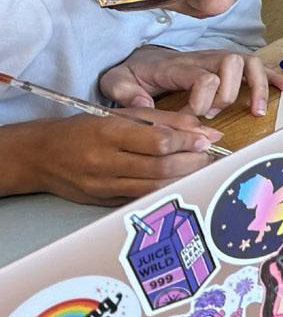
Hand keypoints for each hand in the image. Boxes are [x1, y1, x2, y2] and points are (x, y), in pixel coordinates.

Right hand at [27, 110, 221, 204]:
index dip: (188, 141)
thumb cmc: (85, 129)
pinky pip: (142, 198)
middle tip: (207, 155)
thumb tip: (207, 132)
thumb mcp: (123, 114)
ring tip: (197, 167)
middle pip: (161, 167)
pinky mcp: (104, 202)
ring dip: (184, 178)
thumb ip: (167, 121)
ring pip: (155, 187)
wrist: (41, 155)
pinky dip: (165, 189)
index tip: (206, 139)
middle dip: (193, 162)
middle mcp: (104, 162)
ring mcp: (102, 186)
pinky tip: (176, 179)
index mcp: (108, 133)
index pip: (159, 141)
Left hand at [100, 46, 282, 119]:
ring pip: (250, 62)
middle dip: (228, 93)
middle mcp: (205, 57)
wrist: (142, 60)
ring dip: (258, 86)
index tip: (189, 119)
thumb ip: (124, 91)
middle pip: (232, 64)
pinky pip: (258, 66)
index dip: (201, 101)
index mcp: (179, 64)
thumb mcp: (115, 80)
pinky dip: (275, 77)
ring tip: (257, 110)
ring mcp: (220, 60)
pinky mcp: (230, 67)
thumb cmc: (133, 73)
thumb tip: (144, 104)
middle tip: (213, 114)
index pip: (203, 76)